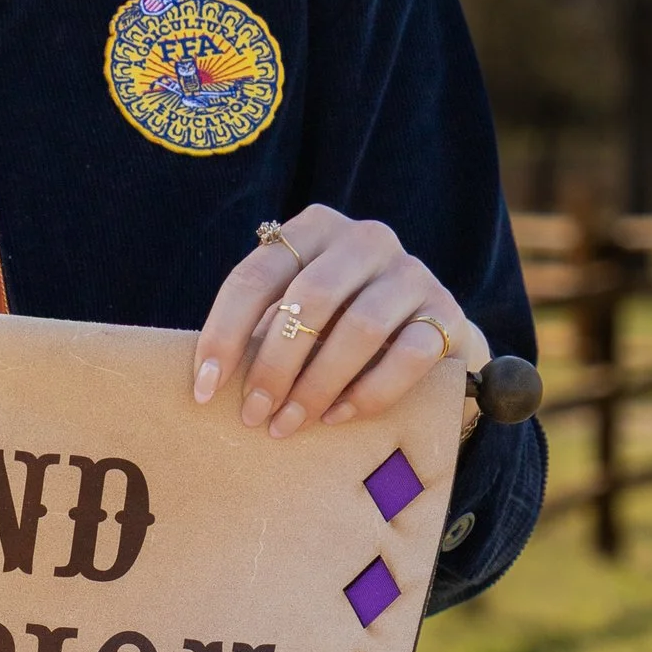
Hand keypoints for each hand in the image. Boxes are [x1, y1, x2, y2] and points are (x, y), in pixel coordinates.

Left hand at [191, 206, 485, 436]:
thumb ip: (264, 328)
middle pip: (311, 299)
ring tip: (289, 423)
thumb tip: (210, 383)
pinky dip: (369, 392)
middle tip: (253, 414)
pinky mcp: (446, 312)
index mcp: (314, 228)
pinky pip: (409, 355)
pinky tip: (337, 416)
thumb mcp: (297, 313)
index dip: (224, 333)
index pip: (257, 276)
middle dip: (274, 365)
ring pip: (361, 328)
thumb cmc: (336, 326)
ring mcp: (412, 272)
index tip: (205, 389)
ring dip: (317, 384)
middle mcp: (365, 239)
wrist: (422, 331)